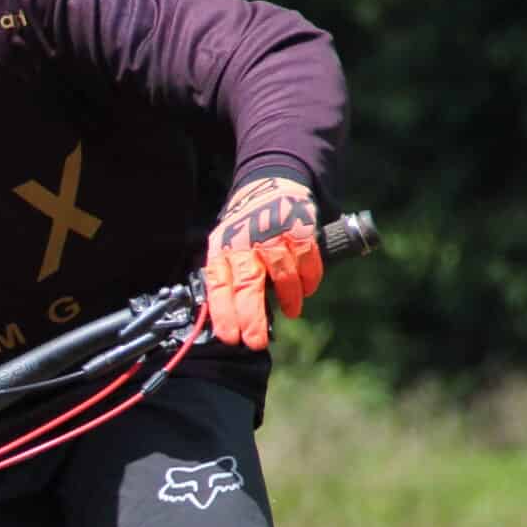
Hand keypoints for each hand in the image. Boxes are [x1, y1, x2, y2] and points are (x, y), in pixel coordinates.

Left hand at [204, 176, 321, 350]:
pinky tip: (307, 289)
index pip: (218, 285)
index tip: (230, 337)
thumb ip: (228, 280)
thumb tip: (230, 323)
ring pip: (282, 274)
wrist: (267, 185)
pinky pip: (306, 259)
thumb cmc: (245, 229)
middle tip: (256, 342)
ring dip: (289, 298)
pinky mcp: (298, 227)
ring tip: (292, 311)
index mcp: (222, 250)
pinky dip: (309, 278)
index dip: (223, 313)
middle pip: (247, 284)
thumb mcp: (226, 250)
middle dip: (251, 316)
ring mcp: (272, 234)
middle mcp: (244, 242)